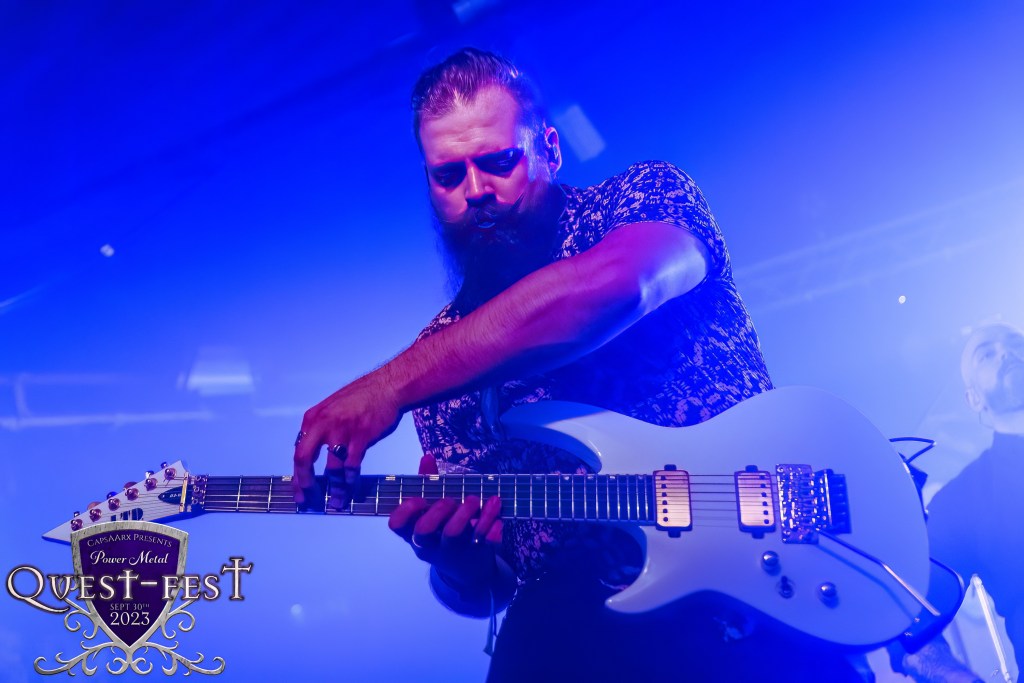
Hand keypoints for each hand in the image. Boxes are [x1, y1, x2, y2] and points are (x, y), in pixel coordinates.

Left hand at [292, 368, 402, 507]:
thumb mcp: (331, 409)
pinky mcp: (361, 435)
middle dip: (305, 483)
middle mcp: (322, 424)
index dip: (297, 475)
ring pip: (332, 468)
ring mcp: (342, 430)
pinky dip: (351, 479)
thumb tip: (312, 457)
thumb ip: (320, 430)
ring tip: (337, 501)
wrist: (385, 386)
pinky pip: (352, 464)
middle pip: (304, 459)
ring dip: (334, 488)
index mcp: (312, 419)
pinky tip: (351, 486)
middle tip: (309, 500)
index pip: (298, 452)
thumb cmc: (360, 398)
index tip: (299, 491)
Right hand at [388, 494, 503, 588]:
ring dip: (465, 514)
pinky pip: (483, 544)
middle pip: (424, 531)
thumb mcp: (433, 512)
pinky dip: (491, 530)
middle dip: (437, 511)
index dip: (405, 511)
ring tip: (476, 499)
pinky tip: (498, 521)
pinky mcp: (475, 556)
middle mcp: (429, 545)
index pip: (397, 525)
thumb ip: (430, 485)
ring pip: (453, 535)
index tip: (419, 499)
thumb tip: (427, 458)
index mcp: (413, 532)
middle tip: (451, 500)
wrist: (468, 570)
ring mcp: (452, 552)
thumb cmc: (444, 531)